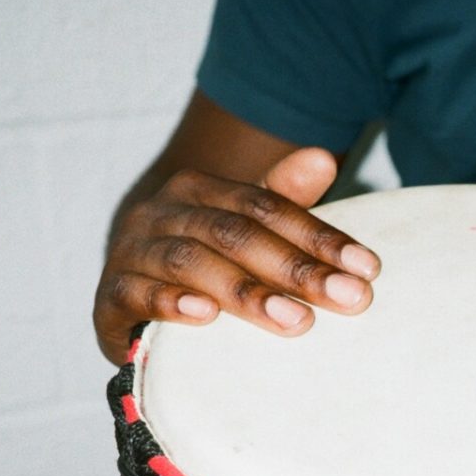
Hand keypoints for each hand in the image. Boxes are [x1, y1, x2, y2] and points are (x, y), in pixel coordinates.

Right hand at [93, 147, 381, 363]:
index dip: (319, 236)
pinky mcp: (109, 297)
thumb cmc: (200, 257)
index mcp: (201, 190)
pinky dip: (170, 302)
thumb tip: (323, 156)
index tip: (367, 268)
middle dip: (296, 269)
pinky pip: (136, 294)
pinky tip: (205, 317)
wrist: (124, 285)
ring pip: (191, 263)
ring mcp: (133, 252)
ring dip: (245, 292)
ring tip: (295, 319)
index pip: (267, 207)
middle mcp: (164, 212)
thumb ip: (282, 198)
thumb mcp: (243, 227)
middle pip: (236, 234)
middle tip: (348, 298)